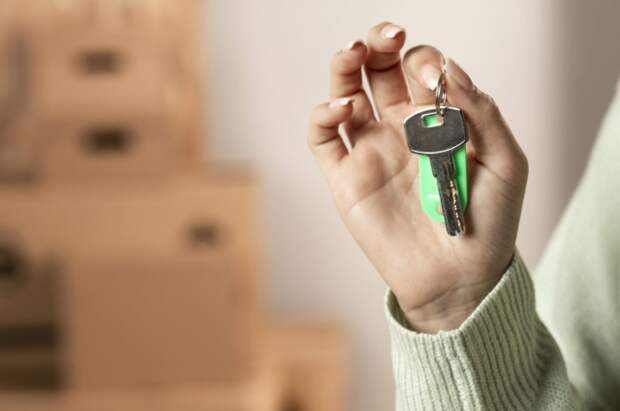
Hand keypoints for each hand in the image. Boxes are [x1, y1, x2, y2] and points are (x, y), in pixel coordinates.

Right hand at [308, 23, 527, 332]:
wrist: (458, 277)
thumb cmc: (487, 222)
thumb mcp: (505, 162)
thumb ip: (483, 113)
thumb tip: (450, 71)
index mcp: (437, 121)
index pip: (421, 70)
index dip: (425, 60)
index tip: (435, 75)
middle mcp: (400, 129)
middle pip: (378, 70)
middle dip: (379, 43)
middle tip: (387, 36)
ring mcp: (369, 151)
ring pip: (344, 92)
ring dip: (343, 66)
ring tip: (352, 54)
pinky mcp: (345, 178)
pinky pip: (322, 138)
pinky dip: (322, 115)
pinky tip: (342, 107)